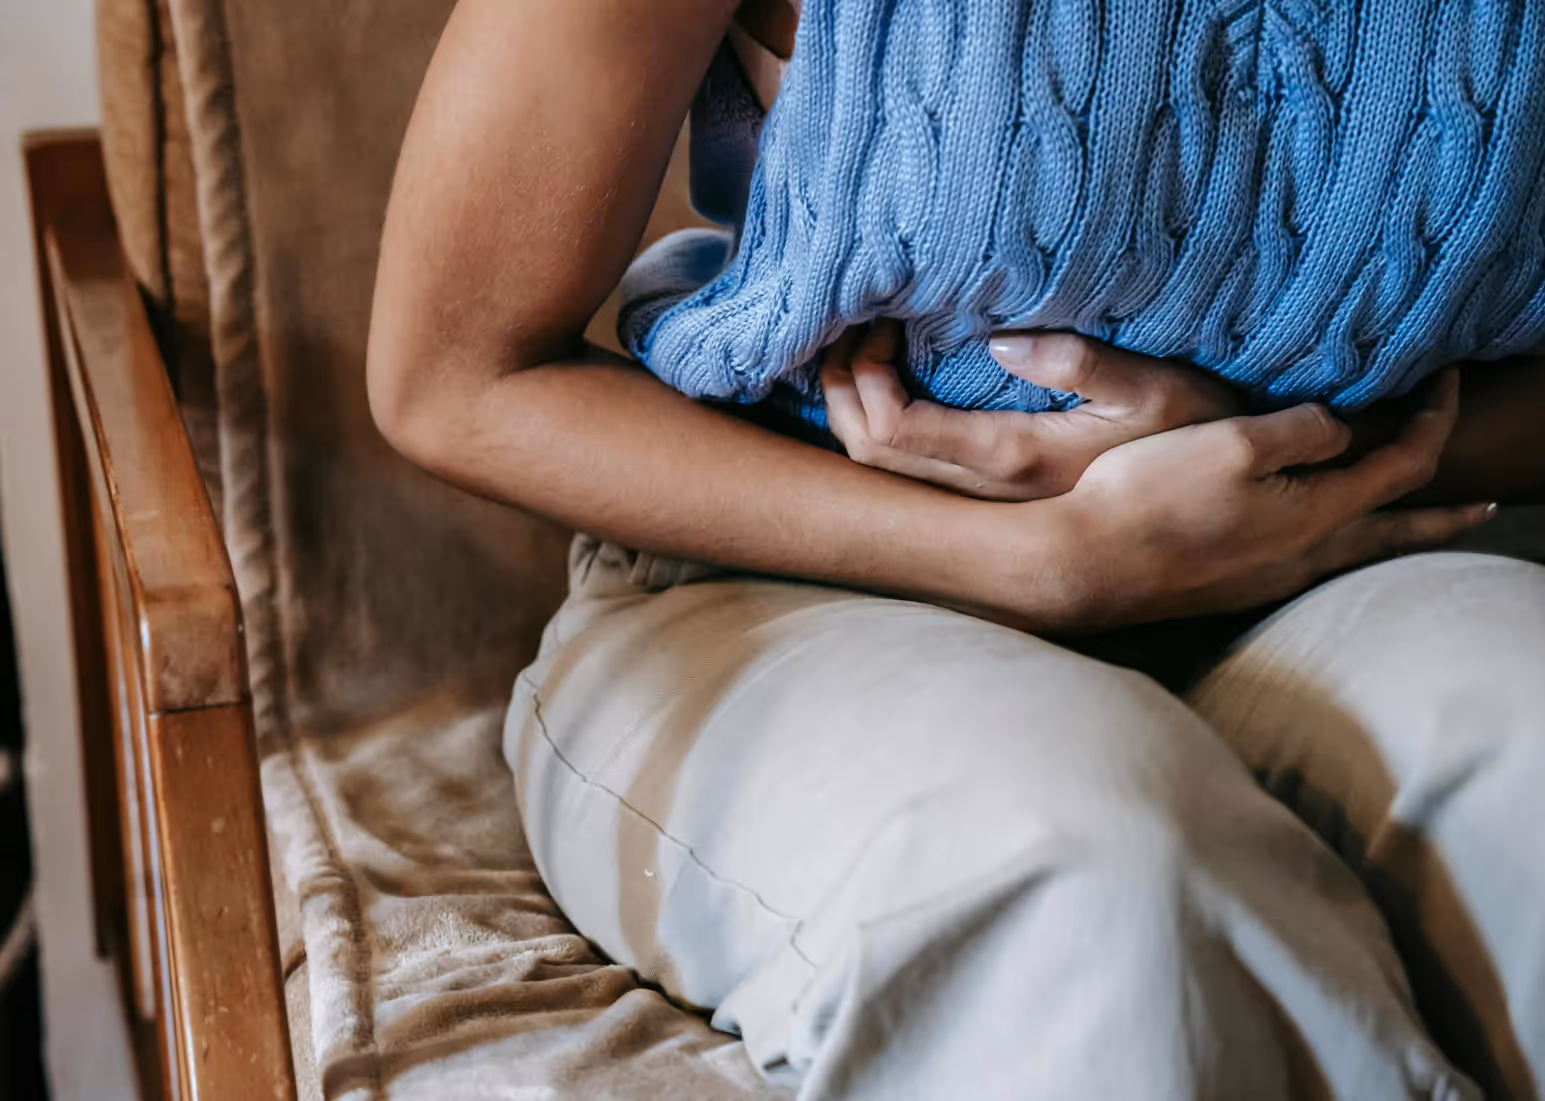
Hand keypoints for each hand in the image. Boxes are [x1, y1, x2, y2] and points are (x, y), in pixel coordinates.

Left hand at [820, 320, 1240, 500]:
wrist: (1219, 501)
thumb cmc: (1197, 433)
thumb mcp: (1158, 388)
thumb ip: (1083, 364)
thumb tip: (999, 343)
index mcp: (1014, 459)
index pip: (895, 432)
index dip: (863, 378)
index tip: (879, 320)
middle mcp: (986, 492)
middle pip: (868, 454)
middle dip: (841, 388)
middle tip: (850, 323)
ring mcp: (985, 500)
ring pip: (879, 469)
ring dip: (852, 407)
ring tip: (859, 346)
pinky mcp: (992, 496)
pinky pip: (906, 467)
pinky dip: (877, 422)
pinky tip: (886, 382)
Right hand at [1030, 370, 1495, 628]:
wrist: (1085, 565)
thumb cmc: (1151, 498)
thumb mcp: (1233, 441)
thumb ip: (1300, 429)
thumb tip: (1337, 430)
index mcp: (1316, 514)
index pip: (1404, 464)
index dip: (1434, 419)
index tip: (1445, 381)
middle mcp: (1304, 556)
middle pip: (1397, 533)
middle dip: (1444, 515)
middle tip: (1485, 506)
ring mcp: (1267, 579)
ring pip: (1354, 554)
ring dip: (1391, 533)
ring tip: (1407, 524)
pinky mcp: (1231, 588)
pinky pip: (1309, 563)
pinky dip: (1339, 544)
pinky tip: (1314, 539)